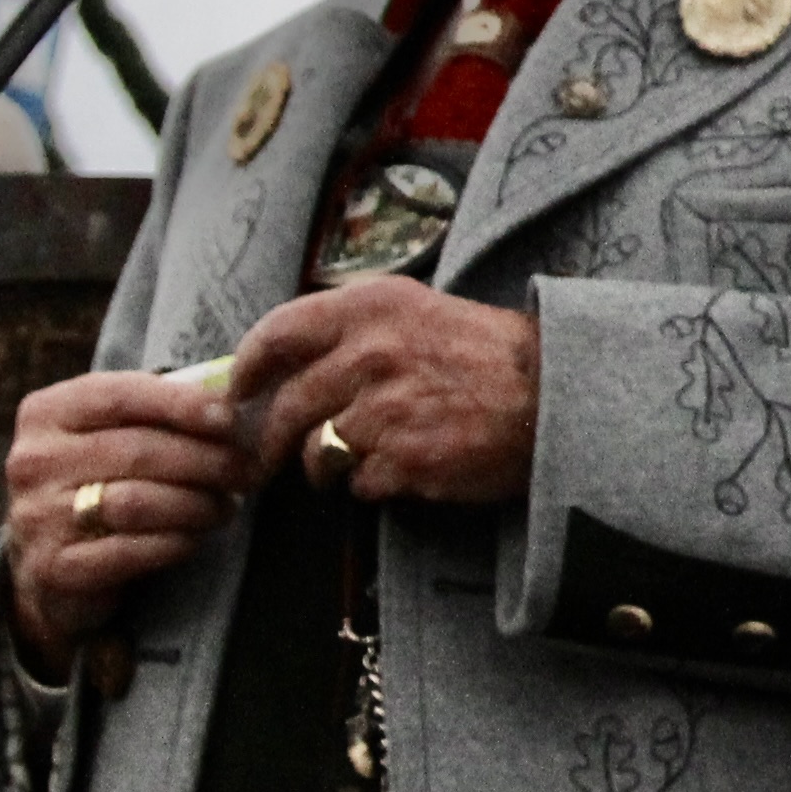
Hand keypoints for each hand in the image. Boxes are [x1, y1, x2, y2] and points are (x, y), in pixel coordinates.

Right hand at [4, 364, 255, 658]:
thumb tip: (228, 398)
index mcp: (46, 413)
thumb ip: (155, 411)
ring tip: (226, 506)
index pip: (120, 396)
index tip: (229, 418)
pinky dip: (174, 543)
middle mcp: (33, 461)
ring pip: (137, 502)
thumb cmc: (96, 483)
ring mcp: (37, 516)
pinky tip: (195, 538)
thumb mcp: (110, 434)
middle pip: (138, 450)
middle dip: (205, 460)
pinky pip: (130, 551)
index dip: (181, 404)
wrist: (49, 564)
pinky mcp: (54, 567)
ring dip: (196, 504)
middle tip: (245, 471)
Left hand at [225, 276, 540, 511]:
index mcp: (370, 307)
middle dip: (270, 440)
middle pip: (287, 406)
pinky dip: (370, 484)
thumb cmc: (485, 353)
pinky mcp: (403, 461)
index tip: (238, 392)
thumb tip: (284, 359)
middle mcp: (370, 353)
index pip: (276, 335)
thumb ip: (351, 328)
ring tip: (350, 463)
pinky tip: (401, 470)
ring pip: (316, 451)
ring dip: (323, 466)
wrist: (553, 395)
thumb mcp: (416, 311)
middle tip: (267, 458)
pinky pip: (358, 484)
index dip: (246, 369)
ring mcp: (385, 410)